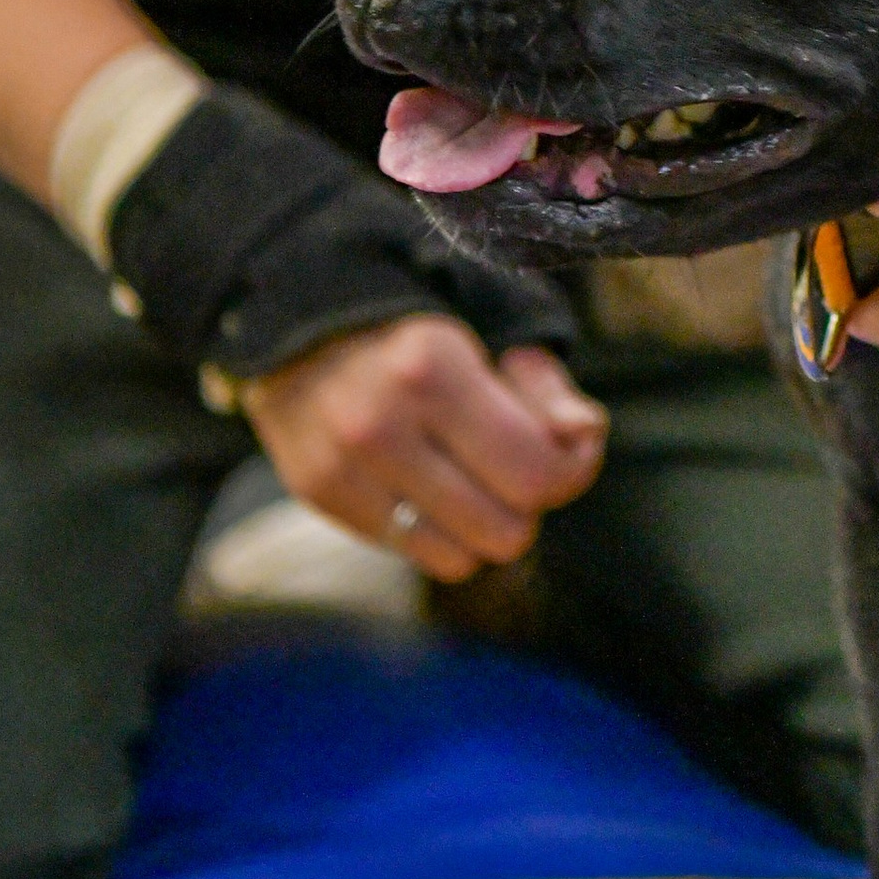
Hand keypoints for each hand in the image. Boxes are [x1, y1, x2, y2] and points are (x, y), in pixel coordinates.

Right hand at [244, 316, 608, 580]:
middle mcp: (379, 423)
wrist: (296, 321)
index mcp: (432, 367)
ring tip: (467, 472)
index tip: (560, 442)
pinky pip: (415, 554)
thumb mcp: (492, 332)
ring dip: (482, 526)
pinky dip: (438, 532)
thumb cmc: (417, 332)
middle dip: (526, 500)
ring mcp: (342, 467)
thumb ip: (548, 389)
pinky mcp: (319, 495)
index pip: (536, 473)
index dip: (570, 469)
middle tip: (507, 456)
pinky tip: (428, 485)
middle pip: (506, 529)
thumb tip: (582, 437)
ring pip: (464, 558)